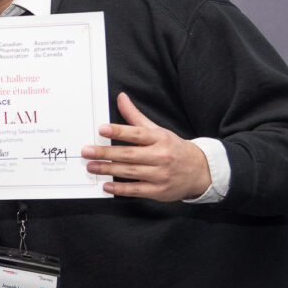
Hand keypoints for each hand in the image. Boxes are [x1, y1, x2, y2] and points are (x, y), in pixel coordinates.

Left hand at [81, 93, 211, 201]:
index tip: (102, 129)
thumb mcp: (157, 130)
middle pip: (129, 154)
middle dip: (106, 152)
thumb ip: (135, 117)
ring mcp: (160, 174)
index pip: (137, 134)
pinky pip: (137, 189)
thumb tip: (121, 97)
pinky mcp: (159, 191)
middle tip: (87, 151)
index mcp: (160, 138)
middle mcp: (161, 156)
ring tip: (91, 166)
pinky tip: (107, 185)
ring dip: (109, 169)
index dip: (119, 130)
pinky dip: (121, 188)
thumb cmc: (173, 148)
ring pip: (131, 171)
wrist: (200, 171)